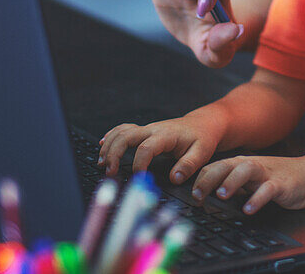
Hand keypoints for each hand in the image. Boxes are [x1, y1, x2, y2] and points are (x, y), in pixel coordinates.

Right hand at [98, 107, 227, 182]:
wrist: (203, 124)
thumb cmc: (202, 138)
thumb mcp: (202, 152)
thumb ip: (188, 165)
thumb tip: (174, 178)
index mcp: (166, 135)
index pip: (146, 148)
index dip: (140, 165)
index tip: (139, 179)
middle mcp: (153, 129)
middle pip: (126, 136)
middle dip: (114, 153)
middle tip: (110, 172)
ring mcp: (147, 129)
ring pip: (121, 131)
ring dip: (109, 146)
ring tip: (102, 164)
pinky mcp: (144, 131)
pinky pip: (123, 130)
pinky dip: (111, 137)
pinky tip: (102, 146)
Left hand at [193, 155, 304, 214]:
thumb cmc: (276, 178)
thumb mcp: (250, 180)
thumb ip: (231, 185)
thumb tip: (207, 196)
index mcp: (240, 164)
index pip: (215, 166)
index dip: (201, 179)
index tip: (191, 195)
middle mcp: (251, 165)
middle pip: (226, 165)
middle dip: (210, 179)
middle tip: (198, 194)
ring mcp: (266, 173)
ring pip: (246, 171)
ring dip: (232, 182)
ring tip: (222, 195)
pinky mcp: (280, 183)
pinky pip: (267, 189)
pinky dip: (257, 198)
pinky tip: (249, 208)